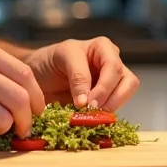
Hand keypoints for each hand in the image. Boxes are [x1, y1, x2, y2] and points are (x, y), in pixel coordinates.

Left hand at [23, 37, 140, 110]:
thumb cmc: (49, 61)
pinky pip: (118, 107)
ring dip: (113, 106)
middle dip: (110, 98)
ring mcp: (113, 82)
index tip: (85, 104)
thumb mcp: (61, 58)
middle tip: (92, 112)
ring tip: (92, 116)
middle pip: (128, 81)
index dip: (102, 87)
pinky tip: (91, 119)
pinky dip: (107, 116)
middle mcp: (112, 63)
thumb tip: (87, 103)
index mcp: (102, 48)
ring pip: (128, 93)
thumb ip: (77, 76)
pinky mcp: (109, 99)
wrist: (38, 76)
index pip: (112, 66)